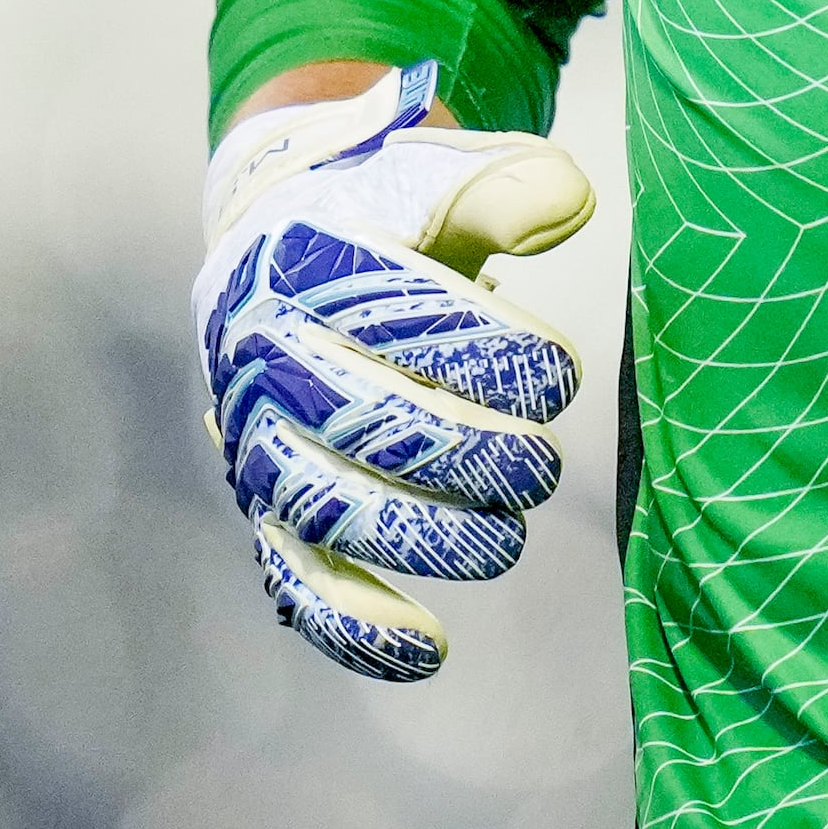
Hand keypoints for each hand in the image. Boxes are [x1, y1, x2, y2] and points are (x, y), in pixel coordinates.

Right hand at [193, 61, 595, 681]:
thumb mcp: (439, 178)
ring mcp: (258, 437)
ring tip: (507, 541)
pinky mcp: (264, 507)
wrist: (282, 243)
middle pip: (366, 424)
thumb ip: (504, 185)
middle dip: (473, 456)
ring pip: (329, 508)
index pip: (398, 316)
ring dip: (427, 538)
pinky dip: (354, 626)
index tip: (558, 373)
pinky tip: (429, 650)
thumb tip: (569, 205)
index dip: (492, 354)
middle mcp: (266, 352)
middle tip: (543, 465)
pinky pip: (294, 578)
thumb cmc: (384, 215)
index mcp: (307, 258)